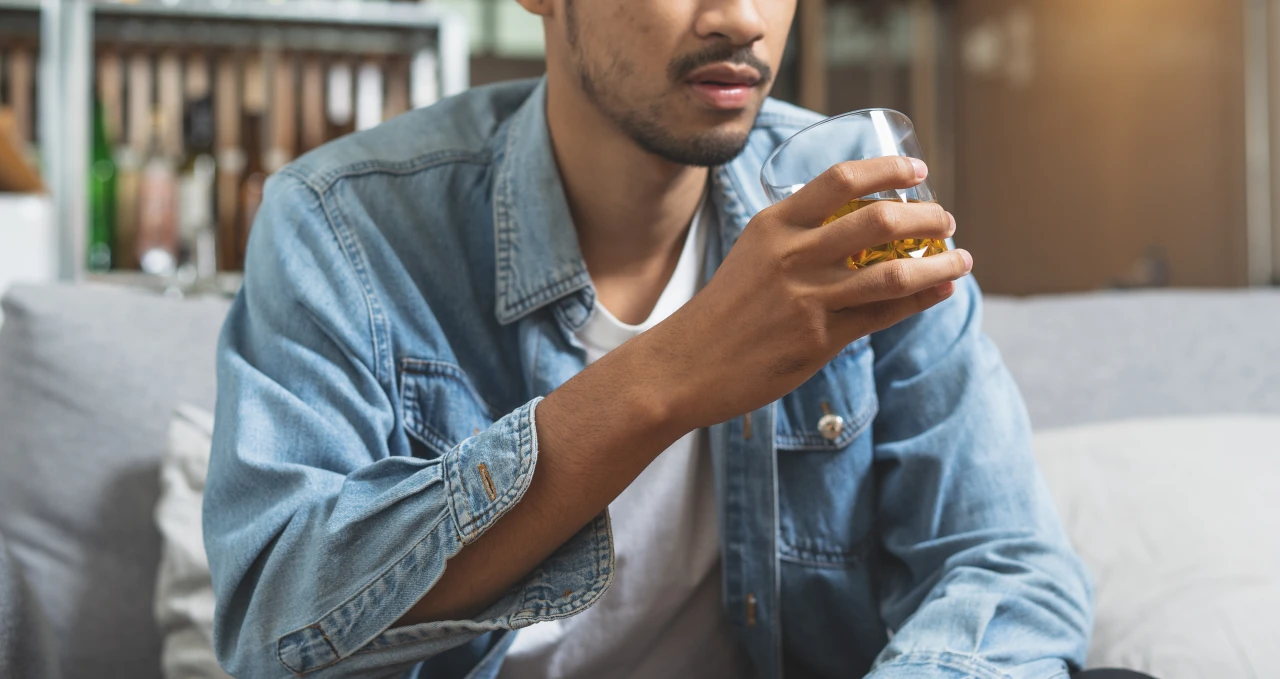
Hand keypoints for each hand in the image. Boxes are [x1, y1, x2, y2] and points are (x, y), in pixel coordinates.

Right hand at [643, 156, 971, 429]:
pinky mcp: (819, 339)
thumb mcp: (753, 254)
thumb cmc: (724, 309)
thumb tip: (855, 226)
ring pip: (892, 273)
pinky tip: (940, 291)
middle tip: (945, 220)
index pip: (841, 179)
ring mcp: (808, 298)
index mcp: (775, 224)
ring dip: (937, 264)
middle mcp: (793, 255)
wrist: (688, 364)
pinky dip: (920, 300)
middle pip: (878, 220)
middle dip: (926, 218)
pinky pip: (883, 315)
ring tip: (959, 260)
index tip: (918, 171)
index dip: (888, 170)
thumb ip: (798, 238)